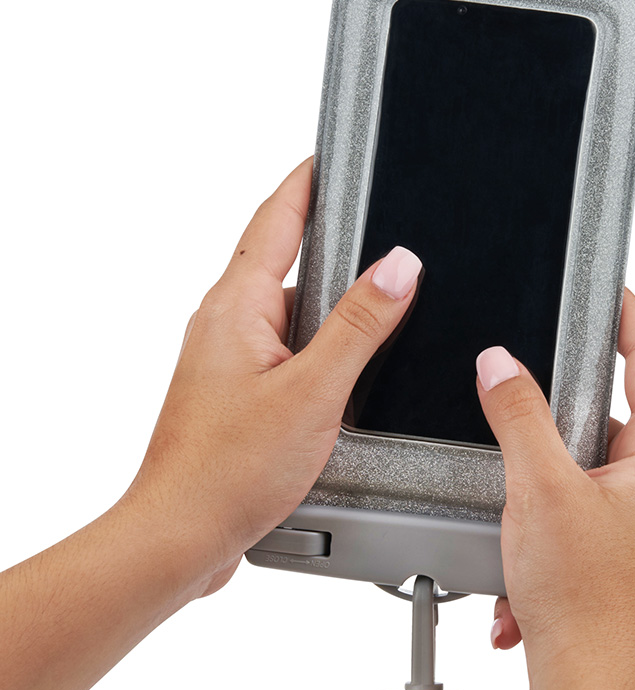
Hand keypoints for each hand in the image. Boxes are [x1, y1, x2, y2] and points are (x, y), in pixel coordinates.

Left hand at [0, 157, 424, 689]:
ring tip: (372, 312)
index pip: (274, 219)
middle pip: (283, 258)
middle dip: (329, 242)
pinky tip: (344, 368)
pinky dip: (316, 344)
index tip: (329, 155)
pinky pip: (284, 344)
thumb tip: (398, 266)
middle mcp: (226, 322)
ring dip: (327, 305)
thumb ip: (360, 324)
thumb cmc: (228, 470)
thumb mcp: (313, 389)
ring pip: (288, 307)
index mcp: (237, 306)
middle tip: (375, 231)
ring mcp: (229, 356)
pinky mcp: (238, 388)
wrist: (181, 533)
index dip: (304, 181)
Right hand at [476, 290, 634, 689]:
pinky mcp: (621, 530)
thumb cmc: (585, 604)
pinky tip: (524, 519)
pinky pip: (585, 483)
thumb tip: (501, 365)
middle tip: (538, 365)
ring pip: (596, 446)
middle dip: (574, 386)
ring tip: (523, 468)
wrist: (587, 681)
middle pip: (625, 400)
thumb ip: (518, 415)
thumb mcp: (540, 489)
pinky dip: (550, 488)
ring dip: (553, 450)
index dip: (633, 315)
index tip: (610, 288)